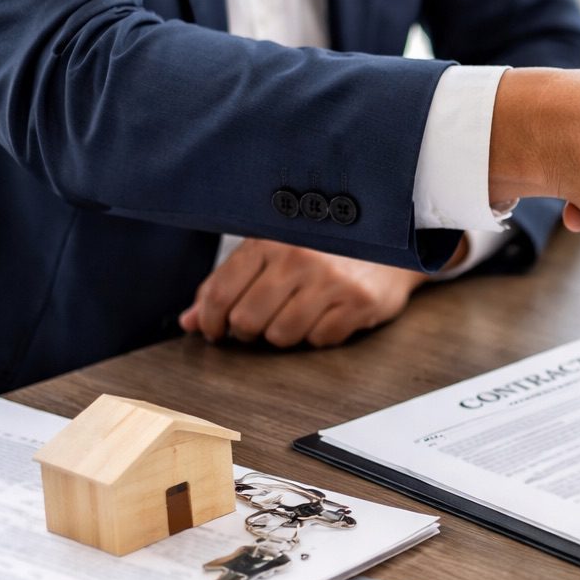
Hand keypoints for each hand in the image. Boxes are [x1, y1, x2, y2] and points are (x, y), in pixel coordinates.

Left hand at [179, 238, 428, 347]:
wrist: (389, 239)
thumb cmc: (324, 246)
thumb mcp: (272, 252)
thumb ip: (228, 284)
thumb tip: (189, 321)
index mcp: (270, 240)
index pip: (221, 293)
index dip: (210, 320)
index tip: (213, 330)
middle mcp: (299, 258)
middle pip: (247, 320)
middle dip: (247, 331)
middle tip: (256, 325)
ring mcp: (331, 281)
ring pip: (281, 335)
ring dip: (283, 334)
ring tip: (294, 316)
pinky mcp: (359, 302)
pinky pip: (319, 340)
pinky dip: (317, 335)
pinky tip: (325, 315)